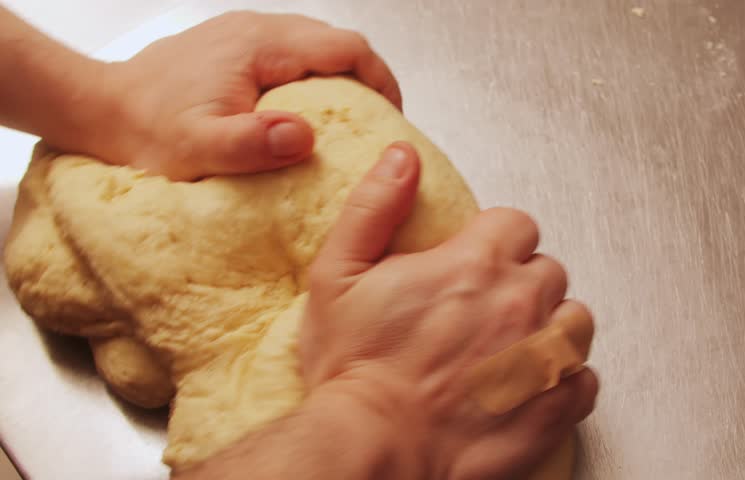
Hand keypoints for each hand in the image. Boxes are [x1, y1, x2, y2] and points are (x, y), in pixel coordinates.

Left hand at [93, 11, 400, 179]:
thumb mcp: (198, 148)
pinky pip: (292, 52)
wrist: (103, 109)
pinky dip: (314, 78)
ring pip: (316, 45)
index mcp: (259, 45)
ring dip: (341, 78)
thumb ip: (252, 142)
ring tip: (349, 121)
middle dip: (367, 79)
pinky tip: (307, 111)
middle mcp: (257, 29)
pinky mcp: (235, 45)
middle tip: (376, 123)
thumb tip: (305, 135)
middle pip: (336, 42)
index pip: (345, 47)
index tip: (393, 116)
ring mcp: (245, 33)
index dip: (381, 79)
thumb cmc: (147, 131)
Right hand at [302, 142, 597, 478]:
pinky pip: (585, 379)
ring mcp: (543, 358)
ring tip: (516, 345)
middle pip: (548, 271)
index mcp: (475, 264)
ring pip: (576, 320)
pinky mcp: (554, 408)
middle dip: (522, 283)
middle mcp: (520, 304)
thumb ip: (374, 207)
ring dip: (551, 326)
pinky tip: (532, 385)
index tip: (478, 260)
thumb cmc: (354, 370)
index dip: (496, 240)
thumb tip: (402, 158)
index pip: (517, 224)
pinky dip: (565, 380)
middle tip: (487, 309)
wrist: (373, 449)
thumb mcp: (339, 274)